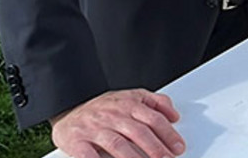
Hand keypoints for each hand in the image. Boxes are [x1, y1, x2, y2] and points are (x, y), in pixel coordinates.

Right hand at [51, 89, 182, 157]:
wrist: (68, 109)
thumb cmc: (103, 107)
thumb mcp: (131, 96)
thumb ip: (155, 102)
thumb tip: (174, 115)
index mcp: (128, 104)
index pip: (153, 118)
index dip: (168, 134)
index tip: (178, 147)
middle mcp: (112, 115)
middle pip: (138, 132)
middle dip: (156, 148)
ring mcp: (94, 129)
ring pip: (118, 144)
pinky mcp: (77, 142)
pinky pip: (90, 156)